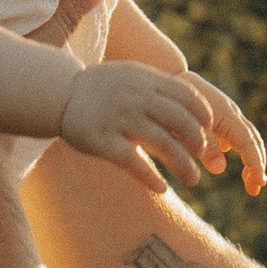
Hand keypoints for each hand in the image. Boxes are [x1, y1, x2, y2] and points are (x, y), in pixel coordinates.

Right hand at [59, 60, 266, 196]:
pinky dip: (151, 178)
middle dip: (199, 144)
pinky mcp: (101, 141)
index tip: (209, 134)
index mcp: (146, 80)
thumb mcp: (131, 77)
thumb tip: (197, 109)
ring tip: (193, 180)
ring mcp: (118, 118)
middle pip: (181, 122)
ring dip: (183, 165)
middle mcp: (135, 97)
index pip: (188, 98)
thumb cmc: (101, 90)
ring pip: (163, 144)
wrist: (57, 93)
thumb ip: (159, 90)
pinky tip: (162, 189)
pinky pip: (133, 162)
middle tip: (206, 159)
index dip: (204, 118)